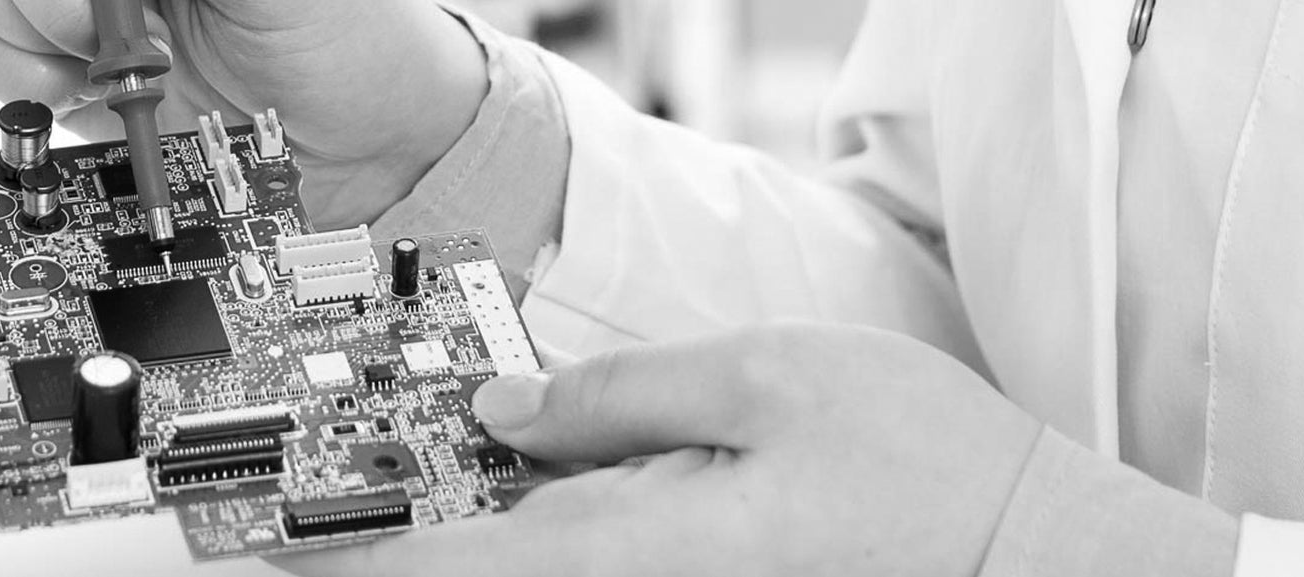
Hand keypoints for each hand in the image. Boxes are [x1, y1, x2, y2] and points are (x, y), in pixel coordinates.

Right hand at [0, 0, 488, 228]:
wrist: (381, 145)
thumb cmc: (348, 34)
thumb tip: (106, 3)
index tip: (91, 11)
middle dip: (39, 16)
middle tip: (99, 41)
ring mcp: (96, 50)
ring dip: (30, 64)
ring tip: (102, 81)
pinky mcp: (100, 121)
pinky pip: (21, 113)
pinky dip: (39, 115)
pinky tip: (97, 112)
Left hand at [268, 323, 1046, 575]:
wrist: (1038, 567)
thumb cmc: (925, 476)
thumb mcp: (767, 378)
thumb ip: (619, 396)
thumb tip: (504, 406)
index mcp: (623, 556)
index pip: (434, 569)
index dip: (335, 557)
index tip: (265, 544)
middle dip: (401, 563)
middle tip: (321, 539)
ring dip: (479, 565)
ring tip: (428, 528)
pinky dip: (549, 566)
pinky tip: (547, 533)